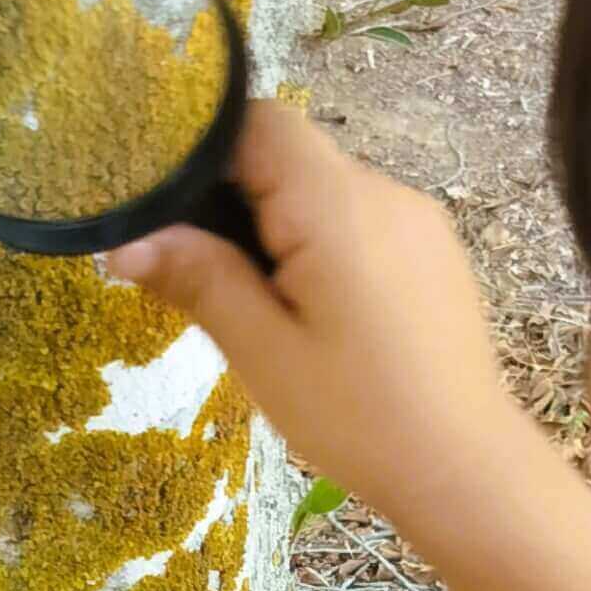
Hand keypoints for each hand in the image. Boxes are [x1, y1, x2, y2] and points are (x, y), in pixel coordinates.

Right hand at [109, 102, 547, 569]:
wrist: (466, 468)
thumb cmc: (359, 415)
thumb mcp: (263, 352)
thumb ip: (198, 279)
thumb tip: (124, 240)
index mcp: (336, 204)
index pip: (261, 122)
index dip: (208, 152)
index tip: (174, 211)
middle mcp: (385, 191)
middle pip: (292, 157)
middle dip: (240, 202)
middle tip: (210, 277)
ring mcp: (418, 219)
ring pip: (326, 192)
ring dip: (283, 230)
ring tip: (268, 310)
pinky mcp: (435, 251)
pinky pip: (363, 222)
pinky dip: (326, 247)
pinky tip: (321, 317)